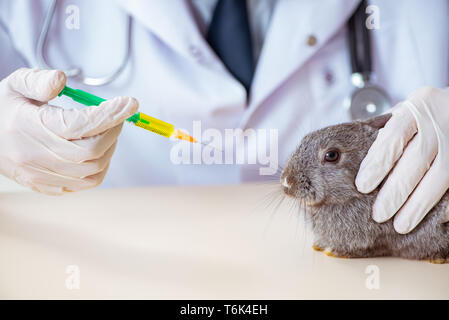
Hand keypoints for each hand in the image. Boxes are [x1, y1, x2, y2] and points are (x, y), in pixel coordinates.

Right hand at [0, 68, 137, 194]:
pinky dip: (101, 166)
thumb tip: (62, 79)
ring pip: (92, 170)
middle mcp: (35, 156)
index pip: (80, 125)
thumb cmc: (3, 109)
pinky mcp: (47, 186)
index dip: (110, 114)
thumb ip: (38, 80)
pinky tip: (98, 149)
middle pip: (91, 151)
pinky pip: (86, 183)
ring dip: (110, 149)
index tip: (130, 103)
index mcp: (28, 127)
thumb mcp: (15, 84)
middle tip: (119, 115)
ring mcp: (41, 175)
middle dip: (113, 131)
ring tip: (108, 130)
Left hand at [356, 86, 448, 233]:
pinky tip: (429, 218)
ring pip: (440, 175)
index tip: (362, 186)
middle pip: (416, 159)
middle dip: (395, 191)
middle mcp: (440, 120)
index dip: (377, 163)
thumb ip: (386, 130)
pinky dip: (443, 203)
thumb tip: (356, 158)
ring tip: (400, 225)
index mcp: (418, 105)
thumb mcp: (406, 110)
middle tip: (378, 214)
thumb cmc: (426, 113)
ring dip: (419, 204)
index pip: (393, 137)